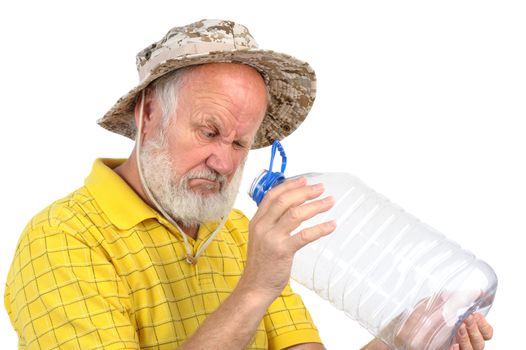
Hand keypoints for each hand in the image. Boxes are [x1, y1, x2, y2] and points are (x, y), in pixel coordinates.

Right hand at [241, 176, 335, 298]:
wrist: (254, 287)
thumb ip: (271, 222)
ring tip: (329, 202)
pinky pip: (304, 235)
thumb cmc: (261, 263)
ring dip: (316, 206)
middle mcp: (262, 226)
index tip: (304, 180)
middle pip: (285, 201)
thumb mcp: (261, 237)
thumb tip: (292, 207)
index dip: (289, 186)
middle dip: (305, 192)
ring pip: (296, 214)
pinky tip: (331, 225)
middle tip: (321, 188)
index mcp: (256, 221)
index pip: (272, 195)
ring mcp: (272, 238)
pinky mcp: (282, 251)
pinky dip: (320, 228)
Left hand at [381, 292, 492, 349]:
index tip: (477, 313)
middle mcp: (458, 342)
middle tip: (468, 318)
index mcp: (459, 329)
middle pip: (481, 342)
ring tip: (460, 328)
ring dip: (469, 339)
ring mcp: (451, 348)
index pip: (484, 331)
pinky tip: (452, 345)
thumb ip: (442, 301)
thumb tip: (460, 291)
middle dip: (478, 330)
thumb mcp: (425, 308)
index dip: (485, 325)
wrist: (391, 338)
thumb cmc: (407, 324)